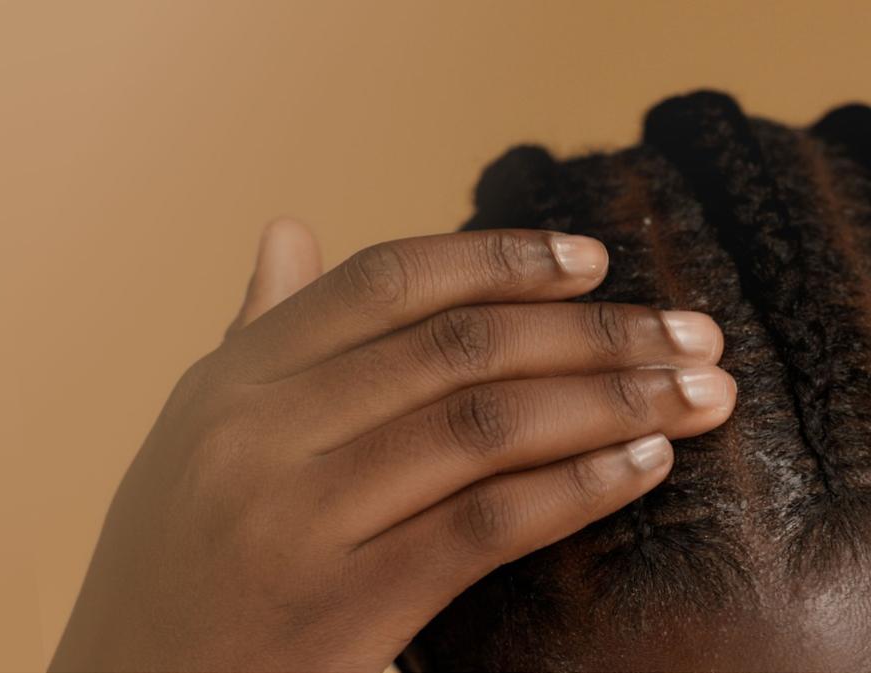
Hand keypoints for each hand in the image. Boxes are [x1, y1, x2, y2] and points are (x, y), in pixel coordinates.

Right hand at [50, 219, 735, 671]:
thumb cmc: (172, 575)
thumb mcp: (190, 444)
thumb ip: (254, 340)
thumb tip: (289, 229)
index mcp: (226, 384)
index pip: (383, 284)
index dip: (500, 260)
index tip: (593, 260)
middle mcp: (256, 436)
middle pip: (455, 348)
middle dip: (593, 332)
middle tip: (691, 332)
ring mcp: (297, 520)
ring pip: (484, 426)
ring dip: (612, 400)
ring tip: (698, 393)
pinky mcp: (343, 608)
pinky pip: (486, 525)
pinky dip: (579, 487)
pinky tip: (644, 465)